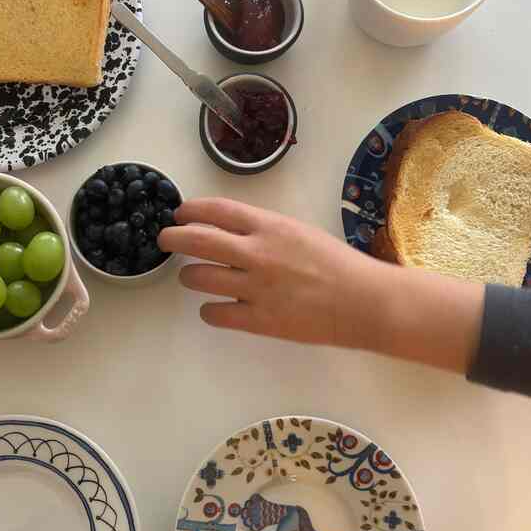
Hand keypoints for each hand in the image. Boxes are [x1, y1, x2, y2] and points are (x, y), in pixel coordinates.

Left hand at [159, 198, 483, 371]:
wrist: (366, 303)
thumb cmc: (340, 265)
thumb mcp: (302, 233)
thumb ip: (267, 231)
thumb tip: (232, 231)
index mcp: (271, 227)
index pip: (217, 210)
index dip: (190, 210)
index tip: (180, 214)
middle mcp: (258, 253)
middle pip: (197, 240)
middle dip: (172, 238)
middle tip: (164, 240)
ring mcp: (255, 288)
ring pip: (198, 278)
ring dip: (188, 276)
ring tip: (192, 277)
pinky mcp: (259, 320)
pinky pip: (215, 313)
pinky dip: (209, 311)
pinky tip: (214, 309)